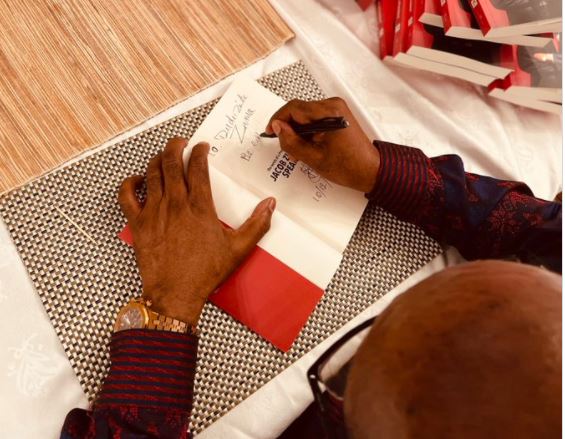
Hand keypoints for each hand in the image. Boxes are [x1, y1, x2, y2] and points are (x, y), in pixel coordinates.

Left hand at [118, 137, 275, 325]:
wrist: (176, 294)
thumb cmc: (206, 272)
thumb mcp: (238, 249)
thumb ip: (257, 224)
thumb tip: (271, 204)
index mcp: (200, 207)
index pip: (198, 167)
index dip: (200, 152)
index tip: (202, 147)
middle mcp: (175, 203)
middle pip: (171, 162)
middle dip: (175, 146)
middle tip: (180, 142)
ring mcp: (154, 212)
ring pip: (152, 173)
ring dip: (157, 159)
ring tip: (163, 156)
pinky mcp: (138, 224)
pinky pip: (127, 195)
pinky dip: (130, 183)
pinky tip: (138, 180)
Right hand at [265, 97, 379, 192]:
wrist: (371, 170)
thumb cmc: (348, 167)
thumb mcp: (313, 158)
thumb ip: (292, 141)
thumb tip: (277, 127)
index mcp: (329, 113)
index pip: (294, 108)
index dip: (278, 119)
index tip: (270, 131)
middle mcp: (333, 105)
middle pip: (299, 111)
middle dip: (289, 129)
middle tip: (288, 149)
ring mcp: (336, 109)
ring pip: (305, 116)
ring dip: (298, 132)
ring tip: (299, 152)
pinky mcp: (337, 115)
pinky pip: (315, 119)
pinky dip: (308, 132)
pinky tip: (309, 147)